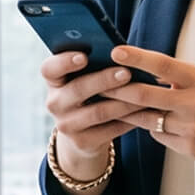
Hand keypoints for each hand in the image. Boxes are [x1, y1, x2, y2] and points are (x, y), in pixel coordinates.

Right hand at [42, 51, 142, 168]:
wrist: (83, 133)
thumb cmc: (90, 93)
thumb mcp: (84, 78)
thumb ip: (95, 64)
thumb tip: (121, 52)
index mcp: (54, 81)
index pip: (49, 69)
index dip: (64, 62)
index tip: (84, 56)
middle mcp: (55, 103)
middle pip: (77, 89)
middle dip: (104, 80)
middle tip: (126, 72)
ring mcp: (66, 125)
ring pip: (98, 112)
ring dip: (123, 102)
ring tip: (143, 92)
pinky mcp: (82, 142)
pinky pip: (109, 130)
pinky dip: (128, 120)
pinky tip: (144, 111)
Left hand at [109, 45, 194, 171]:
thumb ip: (185, 74)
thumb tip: (153, 71)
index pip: (162, 65)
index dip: (136, 58)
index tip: (116, 51)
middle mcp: (194, 104)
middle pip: (144, 95)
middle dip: (118, 89)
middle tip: (100, 83)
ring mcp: (190, 128)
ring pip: (146, 119)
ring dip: (128, 111)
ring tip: (113, 102)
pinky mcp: (188, 148)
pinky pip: (159, 135)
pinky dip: (153, 127)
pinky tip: (152, 121)